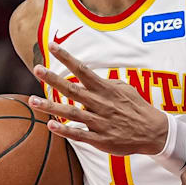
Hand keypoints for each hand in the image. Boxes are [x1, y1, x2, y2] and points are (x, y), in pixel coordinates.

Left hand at [28, 42, 168, 154]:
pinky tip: (50, 126)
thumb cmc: (136, 107)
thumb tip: (90, 77)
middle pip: (72, 89)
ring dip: (50, 107)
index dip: (66, 57)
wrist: (153, 132)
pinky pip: (79, 135)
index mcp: (106, 89)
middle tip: (37, 69)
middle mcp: (100, 103)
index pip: (82, 69)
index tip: (51, 45)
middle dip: (53, 79)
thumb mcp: (125, 89)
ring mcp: (99, 122)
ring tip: (32, 100)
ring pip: (71, 113)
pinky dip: (64, 131)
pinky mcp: (100, 139)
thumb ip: (106, 83)